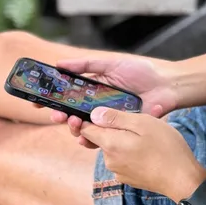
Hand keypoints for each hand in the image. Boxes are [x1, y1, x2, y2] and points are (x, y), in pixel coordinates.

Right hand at [38, 57, 178, 147]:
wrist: (167, 86)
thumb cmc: (141, 73)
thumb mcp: (111, 64)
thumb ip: (87, 64)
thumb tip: (59, 64)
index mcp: (93, 90)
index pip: (67, 97)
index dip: (52, 101)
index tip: (38, 102)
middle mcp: (97, 106)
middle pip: (71, 115)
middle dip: (60, 117)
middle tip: (57, 116)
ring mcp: (107, 120)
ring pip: (83, 129)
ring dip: (73, 128)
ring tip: (73, 122)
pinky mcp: (118, 131)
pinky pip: (100, 140)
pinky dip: (90, 140)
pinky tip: (86, 138)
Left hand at [81, 107, 205, 201]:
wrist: (181, 178)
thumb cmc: (165, 147)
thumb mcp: (143, 123)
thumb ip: (116, 119)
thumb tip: (93, 115)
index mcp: (110, 144)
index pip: (86, 130)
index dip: (86, 119)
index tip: (96, 111)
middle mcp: (109, 160)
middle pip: (101, 138)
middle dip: (113, 128)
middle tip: (136, 121)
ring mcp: (118, 171)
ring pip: (114, 148)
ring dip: (124, 140)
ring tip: (147, 135)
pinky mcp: (128, 178)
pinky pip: (123, 159)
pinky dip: (131, 151)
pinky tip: (148, 149)